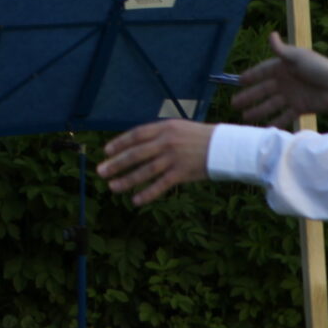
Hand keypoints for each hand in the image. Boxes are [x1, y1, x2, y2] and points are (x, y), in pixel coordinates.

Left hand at [98, 119, 214, 206]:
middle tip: (101, 171)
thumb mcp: (179, 128)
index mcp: (164, 127)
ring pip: (145, 171)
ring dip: (127, 180)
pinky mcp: (182, 173)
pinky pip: (160, 185)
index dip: (120, 143)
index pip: (136, 135)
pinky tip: (135, 200)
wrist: (226, 147)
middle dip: (116, 163)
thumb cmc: (201, 138)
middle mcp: (166, 141)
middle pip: (136, 154)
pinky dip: (147, 193)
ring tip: (113, 187)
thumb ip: (159, 134)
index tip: (106, 151)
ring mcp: (174, 158)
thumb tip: (138, 143)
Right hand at [231, 32, 327, 122]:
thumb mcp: (298, 57)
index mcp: (283, 68)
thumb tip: (271, 34)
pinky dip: (275, 122)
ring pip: (270, 105)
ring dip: (258, 111)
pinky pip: (284, 116)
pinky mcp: (300, 108)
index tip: (239, 81)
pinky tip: (265, 128)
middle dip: (249, 97)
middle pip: (263, 91)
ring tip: (245, 118)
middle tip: (234, 104)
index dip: (251, 76)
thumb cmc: (319, 67)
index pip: (262, 72)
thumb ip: (281, 50)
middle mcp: (285, 82)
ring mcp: (292, 96)